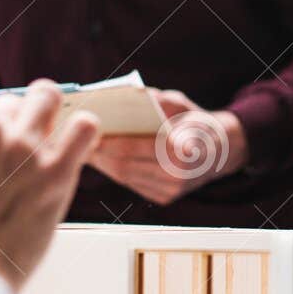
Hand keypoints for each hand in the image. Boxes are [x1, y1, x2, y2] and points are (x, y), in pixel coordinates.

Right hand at [0, 65, 100, 291]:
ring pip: (47, 99)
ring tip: (45, 138)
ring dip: (47, 115)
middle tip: (11, 152)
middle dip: (12, 122)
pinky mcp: (56, 171)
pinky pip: (85, 127)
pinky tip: (76, 144)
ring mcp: (23, 147)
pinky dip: (83, 132)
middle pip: (11, 100)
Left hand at [89, 89, 248, 204]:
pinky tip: (100, 157)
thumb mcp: (180, 103)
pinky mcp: (164, 198)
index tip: (87, 128)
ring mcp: (171, 191)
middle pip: (123, 164)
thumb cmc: (196, 121)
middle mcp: (178, 176)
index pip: (134, 146)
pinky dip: (113, 170)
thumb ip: (154, 100)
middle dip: (97, 151)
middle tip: (71, 137)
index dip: (108, 140)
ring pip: (123, 176)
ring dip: (100, 161)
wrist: (222, 151)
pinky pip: (130, 183)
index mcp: (184, 148)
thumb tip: (121, 95)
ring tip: (81, 144)